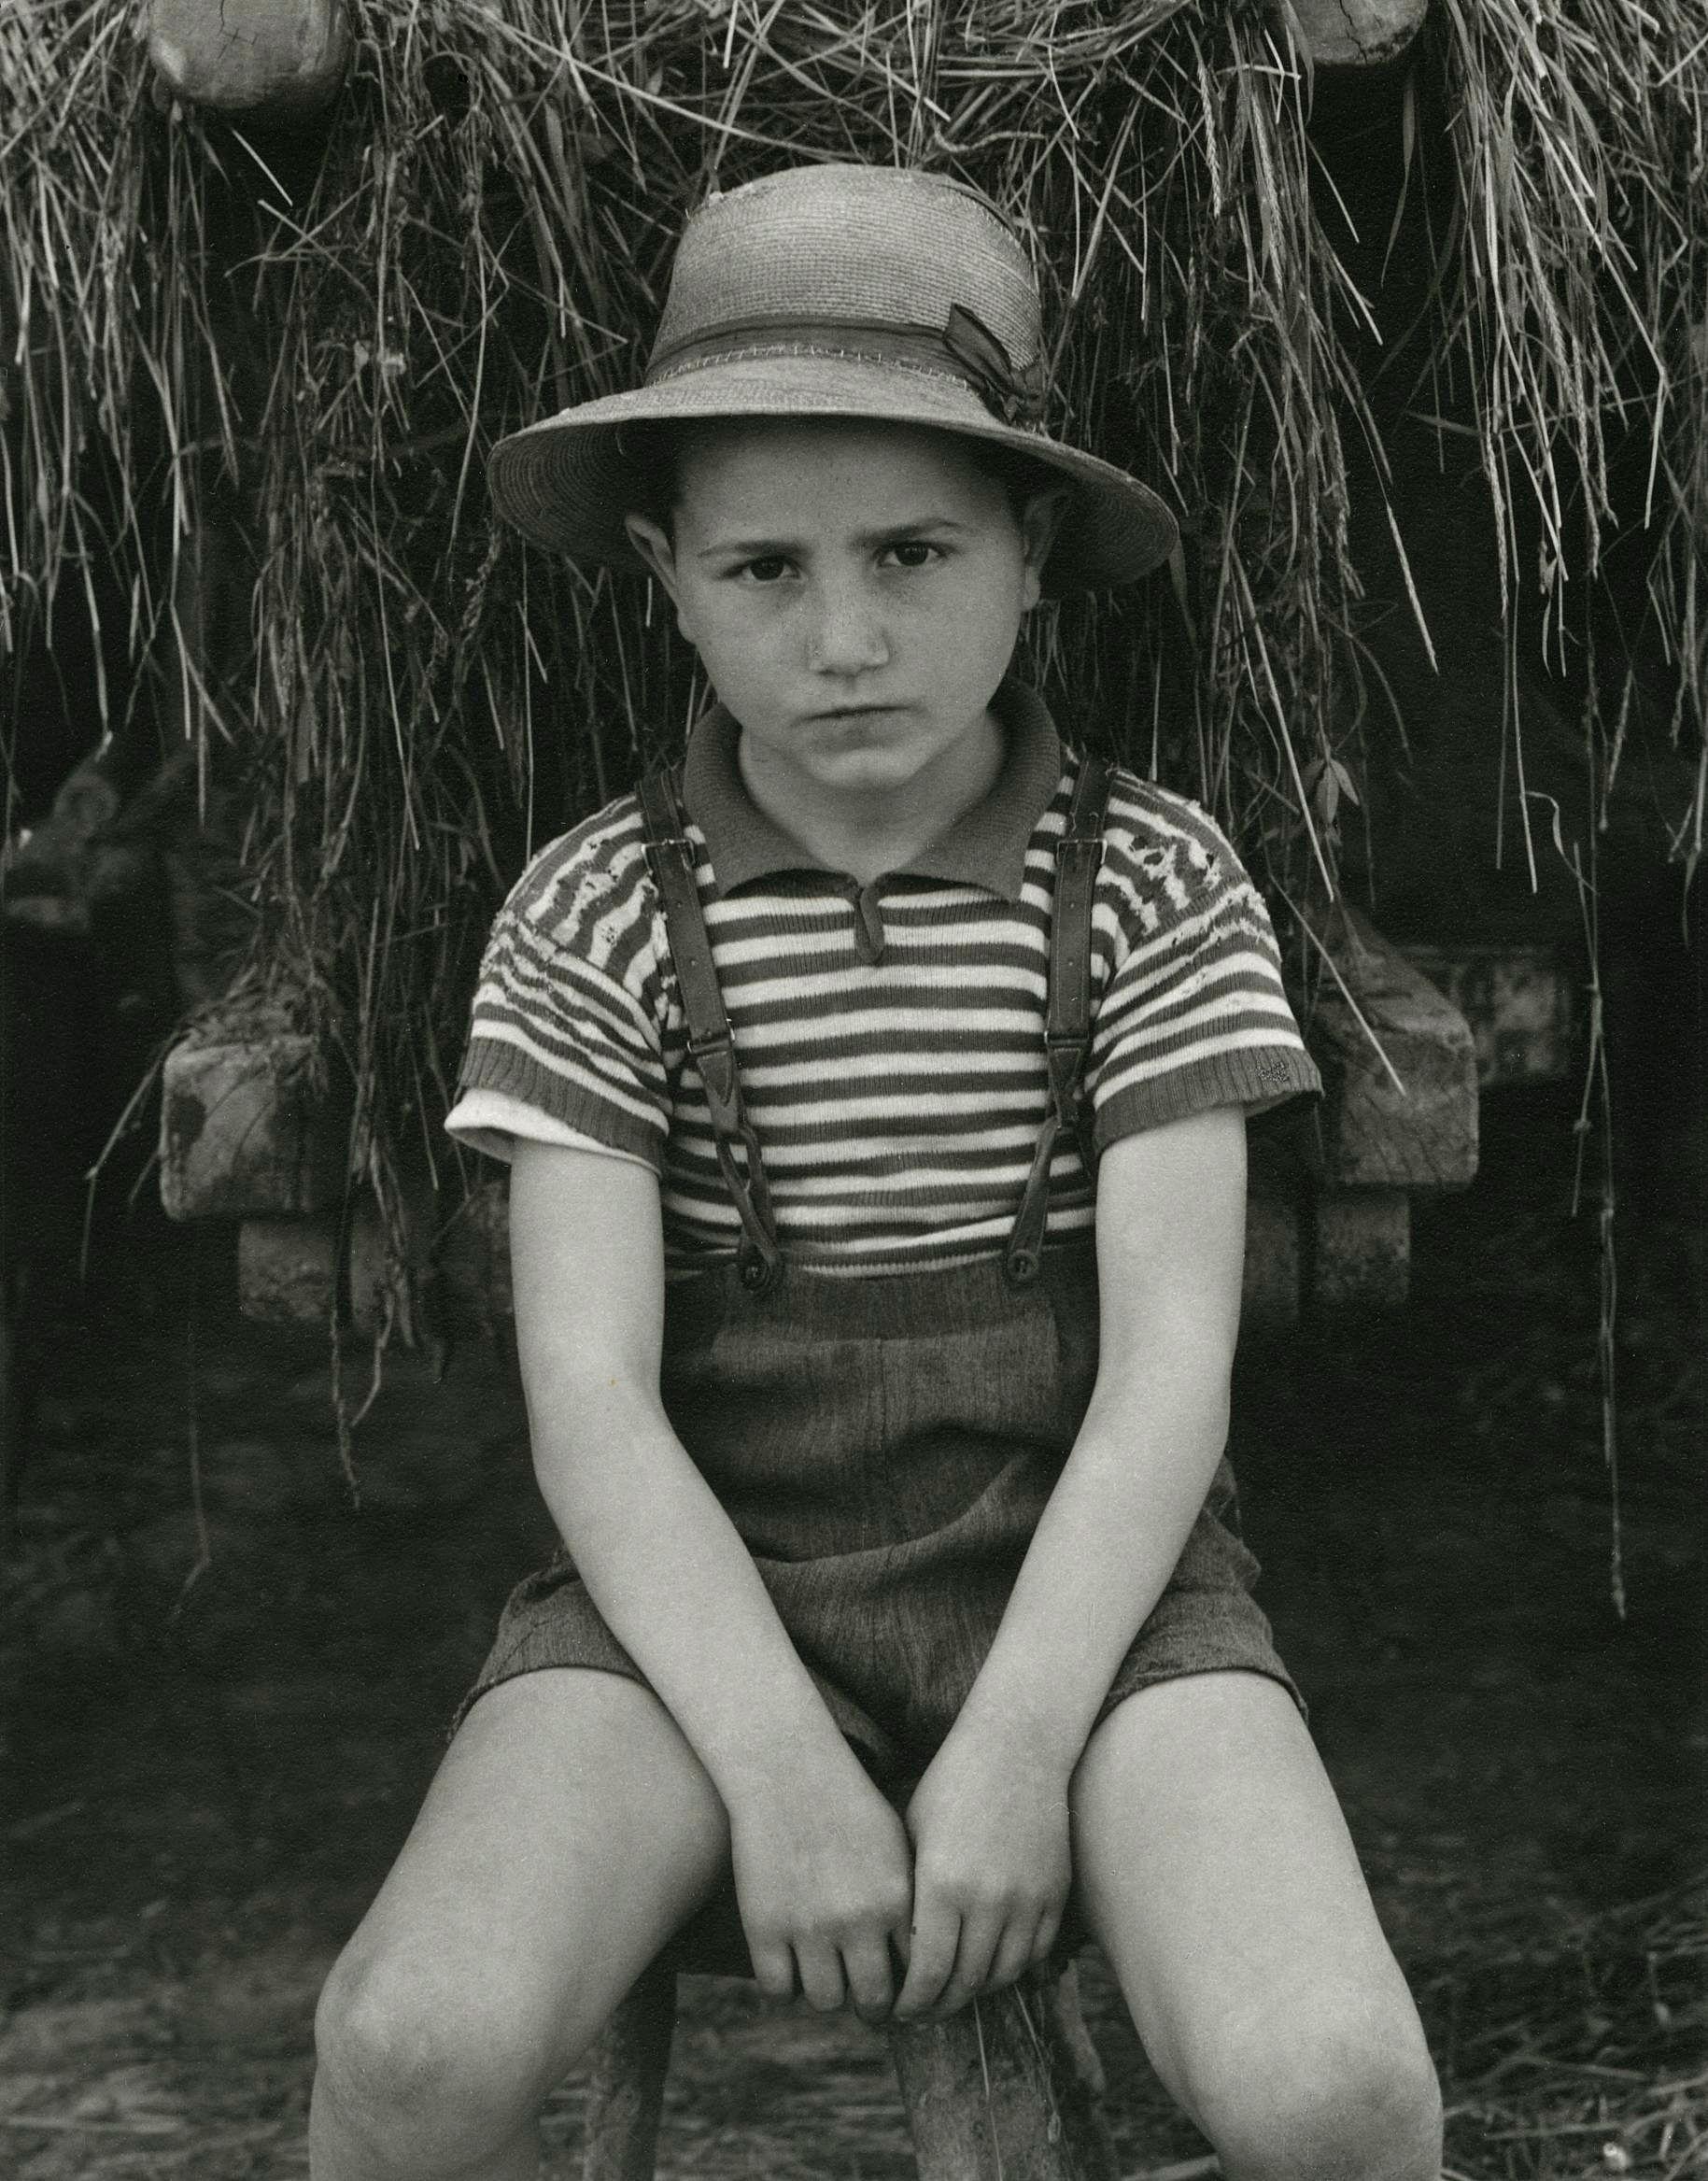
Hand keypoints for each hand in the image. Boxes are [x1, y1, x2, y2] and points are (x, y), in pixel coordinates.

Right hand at [727, 1752, 914, 2023]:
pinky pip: (778, 1988)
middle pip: (872, 2001)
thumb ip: (909, 1903)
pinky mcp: (764, 1927)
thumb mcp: (894, 1847)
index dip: (908, 1993)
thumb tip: (921, 1963)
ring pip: (825, 2000)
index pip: (914, 1978)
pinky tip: (791, 1964)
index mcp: (896, 1901)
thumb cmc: (847, 1805)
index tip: (901, 1993)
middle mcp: (856, 1920)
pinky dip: (785, 1984)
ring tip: (827, 1975)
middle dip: (872, 2007)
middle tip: (865, 2001)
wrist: (787, 1770)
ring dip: (827, 1993)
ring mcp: (808, 1926)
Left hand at [893, 1719, 1071, 2020]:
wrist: (1015, 1749)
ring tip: (955, 1990)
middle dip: (939, 2005)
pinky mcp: (1055, 1894)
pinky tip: (990, 1963)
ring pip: (1001, 1974)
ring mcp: (1027, 1899)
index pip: (927, 1973)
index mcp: (942, 1884)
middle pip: (964, 1982)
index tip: (898, 2011)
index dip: (911, 2002)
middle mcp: (987, 1899)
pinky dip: (1012, 1967)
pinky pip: (1035, 1953)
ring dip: (976, 1990)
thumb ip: (906, 1896)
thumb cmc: (951, 1786)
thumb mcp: (913, 1834)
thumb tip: (891, 1953)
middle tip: (923, 2012)